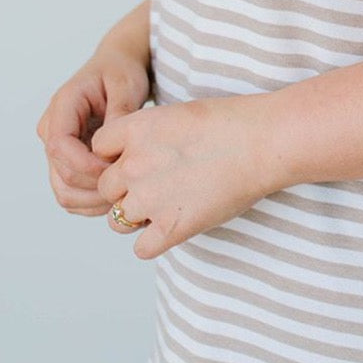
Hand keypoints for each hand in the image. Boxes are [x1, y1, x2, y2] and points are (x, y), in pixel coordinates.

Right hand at [37, 47, 151, 217]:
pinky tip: (118, 195)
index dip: (86, 165)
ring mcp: (58, 150)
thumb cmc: (121, 72)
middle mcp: (52, 131)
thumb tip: (113, 148)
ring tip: (125, 194)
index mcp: (62, 107)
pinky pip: (73, 194)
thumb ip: (119, 113)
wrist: (117, 70)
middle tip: (129, 186)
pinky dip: (93, 203)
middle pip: (61, 175)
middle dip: (95, 187)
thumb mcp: (126, 84)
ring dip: (94, 201)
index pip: (59, 146)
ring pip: (64, 192)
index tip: (116, 167)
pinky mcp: (67, 163)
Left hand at [91, 94, 272, 259]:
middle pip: (105, 187)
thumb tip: (135, 155)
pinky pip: (141, 248)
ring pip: (117, 220)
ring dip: (137, 216)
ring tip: (169, 205)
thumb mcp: (177, 114)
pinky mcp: (170, 228)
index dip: (118, 153)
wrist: (263, 141)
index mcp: (135, 130)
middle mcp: (133, 165)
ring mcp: (149, 199)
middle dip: (127, 188)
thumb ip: (147, 135)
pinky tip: (174, 227)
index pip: (99, 148)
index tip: (144, 155)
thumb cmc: (230, 122)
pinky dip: (154, 242)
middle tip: (162, 182)